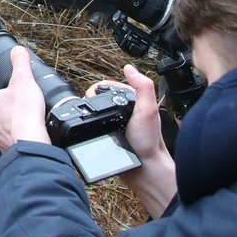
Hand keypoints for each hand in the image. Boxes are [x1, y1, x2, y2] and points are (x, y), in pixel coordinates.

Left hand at [0, 45, 50, 149]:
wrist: (30, 139)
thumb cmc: (24, 110)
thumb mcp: (23, 79)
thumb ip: (20, 63)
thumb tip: (18, 50)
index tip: (0, 100)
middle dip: (1, 116)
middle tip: (15, 112)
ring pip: (0, 133)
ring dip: (9, 129)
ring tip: (23, 124)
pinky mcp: (8, 151)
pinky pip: (10, 145)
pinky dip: (17, 140)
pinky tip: (27, 136)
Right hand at [101, 65, 177, 217]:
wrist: (143, 168)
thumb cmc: (148, 142)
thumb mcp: (148, 110)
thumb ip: (142, 87)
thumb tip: (129, 68)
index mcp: (133, 101)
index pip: (109, 86)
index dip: (98, 89)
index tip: (92, 98)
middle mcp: (124, 111)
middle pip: (99, 98)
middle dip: (91, 102)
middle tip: (90, 111)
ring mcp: (115, 123)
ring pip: (94, 112)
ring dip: (89, 114)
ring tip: (88, 120)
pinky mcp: (107, 136)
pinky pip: (93, 126)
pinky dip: (88, 126)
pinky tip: (89, 129)